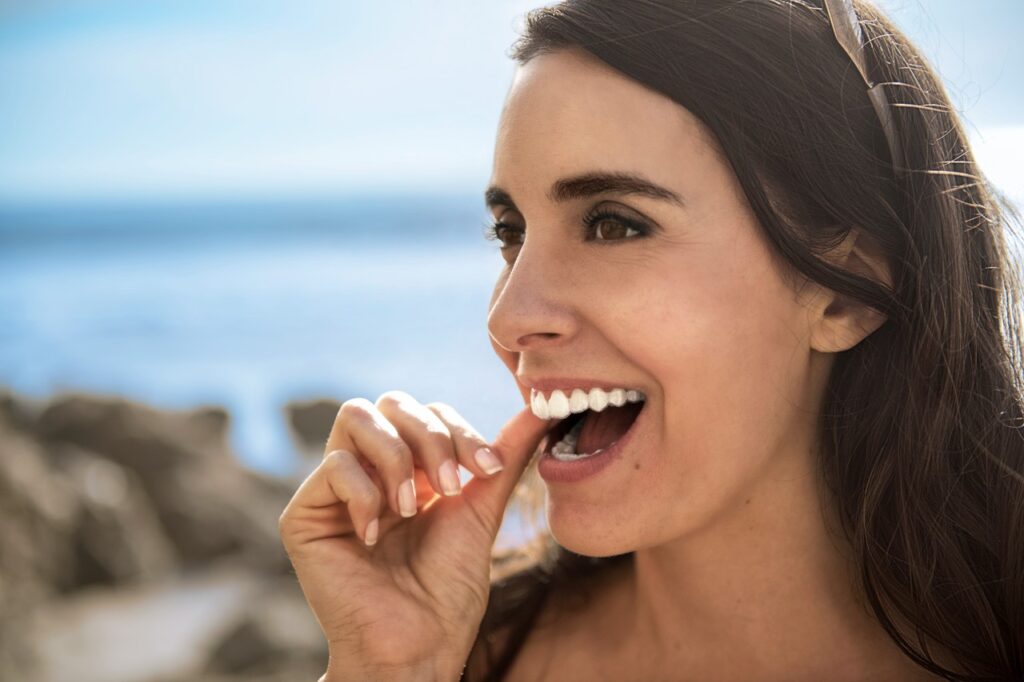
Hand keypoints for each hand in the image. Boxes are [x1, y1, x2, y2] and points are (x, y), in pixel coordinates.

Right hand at [278, 391, 549, 680]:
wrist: (418, 646)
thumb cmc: (448, 590)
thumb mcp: (482, 511)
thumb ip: (504, 457)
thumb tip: (542, 408)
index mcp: (410, 468)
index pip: (429, 413)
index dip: (459, 430)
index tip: (489, 470)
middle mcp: (371, 471)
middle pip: (392, 403)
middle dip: (430, 436)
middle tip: (450, 487)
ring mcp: (336, 490)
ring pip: (357, 416)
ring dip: (396, 457)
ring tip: (412, 508)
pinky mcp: (305, 516)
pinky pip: (333, 465)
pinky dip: (364, 493)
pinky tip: (376, 535)